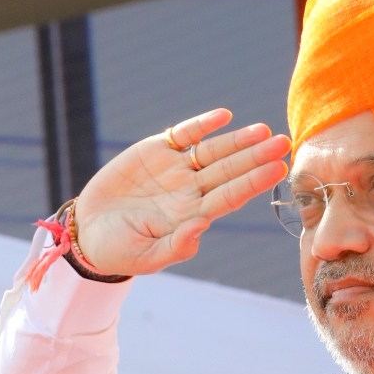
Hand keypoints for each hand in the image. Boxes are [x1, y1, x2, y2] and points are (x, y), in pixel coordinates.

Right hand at [74, 109, 290, 275]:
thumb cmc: (120, 251)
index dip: (254, 182)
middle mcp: (191, 190)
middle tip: (283, 142)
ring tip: (263, 130)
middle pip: (230, 170)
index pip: (230, 196)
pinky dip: (202, 125)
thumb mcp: (146, 257)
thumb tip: (201, 229)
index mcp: (193, 216)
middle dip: (256, 156)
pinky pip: (184, 135)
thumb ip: (175, 246)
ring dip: (238, 140)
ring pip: (213, 151)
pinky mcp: (156, 151)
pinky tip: (223, 117)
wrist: (89, 232)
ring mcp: (176, 170)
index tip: (277, 168)